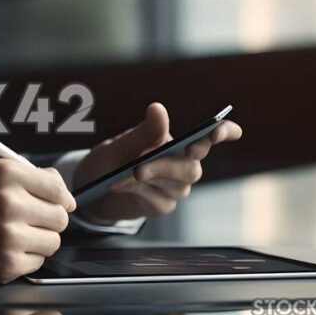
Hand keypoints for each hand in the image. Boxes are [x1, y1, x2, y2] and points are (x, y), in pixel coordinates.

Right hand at [0, 158, 75, 282]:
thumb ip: (15, 172)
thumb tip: (51, 181)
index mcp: (6, 174)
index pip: (57, 187)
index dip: (60, 196)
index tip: (59, 203)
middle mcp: (11, 204)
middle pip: (60, 216)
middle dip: (50, 219)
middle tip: (33, 221)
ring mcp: (9, 237)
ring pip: (52, 242)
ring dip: (39, 240)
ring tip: (14, 236)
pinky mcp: (4, 266)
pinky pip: (36, 264)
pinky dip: (25, 259)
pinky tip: (2, 250)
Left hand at [75, 103, 241, 221]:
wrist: (93, 188)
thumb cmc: (109, 161)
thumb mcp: (120, 145)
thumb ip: (143, 133)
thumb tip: (158, 108)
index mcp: (178, 143)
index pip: (210, 137)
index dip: (222, 132)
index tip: (217, 131)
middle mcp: (183, 166)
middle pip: (191, 168)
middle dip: (168, 166)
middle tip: (141, 167)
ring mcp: (174, 188)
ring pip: (177, 185)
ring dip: (151, 177)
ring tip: (127, 173)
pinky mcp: (162, 205)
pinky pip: (158, 200)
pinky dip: (137, 190)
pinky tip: (117, 185)